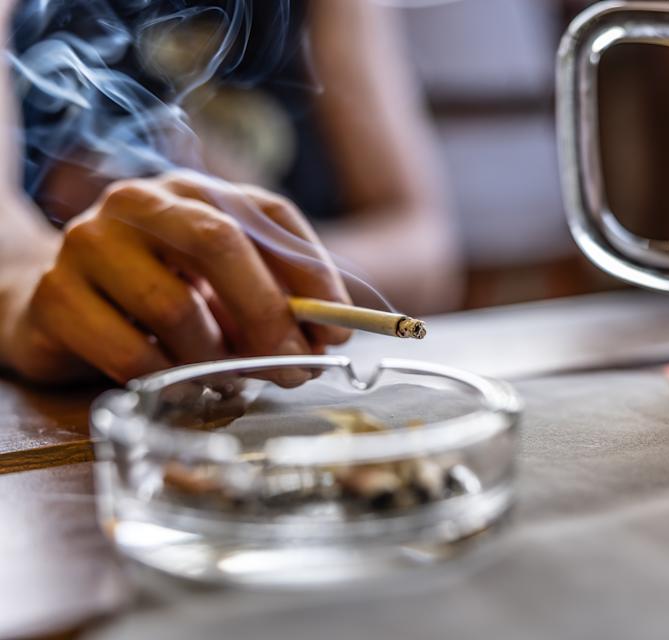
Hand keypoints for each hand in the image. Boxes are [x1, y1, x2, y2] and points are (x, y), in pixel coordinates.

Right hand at [0, 171, 351, 383]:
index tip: (338, 330)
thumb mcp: (221, 284)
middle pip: (219, 244)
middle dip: (269, 315)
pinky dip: (170, 379)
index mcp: (193, 192)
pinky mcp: (56, 298)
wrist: (53, 305)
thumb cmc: (156, 292)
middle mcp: (139, 203)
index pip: (268, 217)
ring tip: (231, 380)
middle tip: (298, 366)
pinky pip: (131, 354)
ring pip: (176, 309)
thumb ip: (273, 298)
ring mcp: (89, 245)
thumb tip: (326, 338)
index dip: (313, 275)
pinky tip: (181, 384)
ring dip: (218, 359)